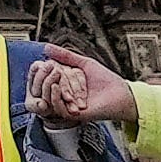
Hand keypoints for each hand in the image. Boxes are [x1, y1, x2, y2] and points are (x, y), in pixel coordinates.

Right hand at [10, 49, 134, 130]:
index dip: (44, 70)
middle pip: (48, 87)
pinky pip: (58, 108)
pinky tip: (55, 87)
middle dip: (45, 78)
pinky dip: (54, 98)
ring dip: (48, 87)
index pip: (49, 76)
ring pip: (50, 98)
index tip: (40, 63)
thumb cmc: (106, 80)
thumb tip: (46, 47)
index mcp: (67, 83)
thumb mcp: (84, 63)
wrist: (121, 95)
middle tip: (45, 68)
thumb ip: (66, 56)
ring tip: (52, 76)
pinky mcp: (73, 114)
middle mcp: (66, 94)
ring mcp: (68, 105)